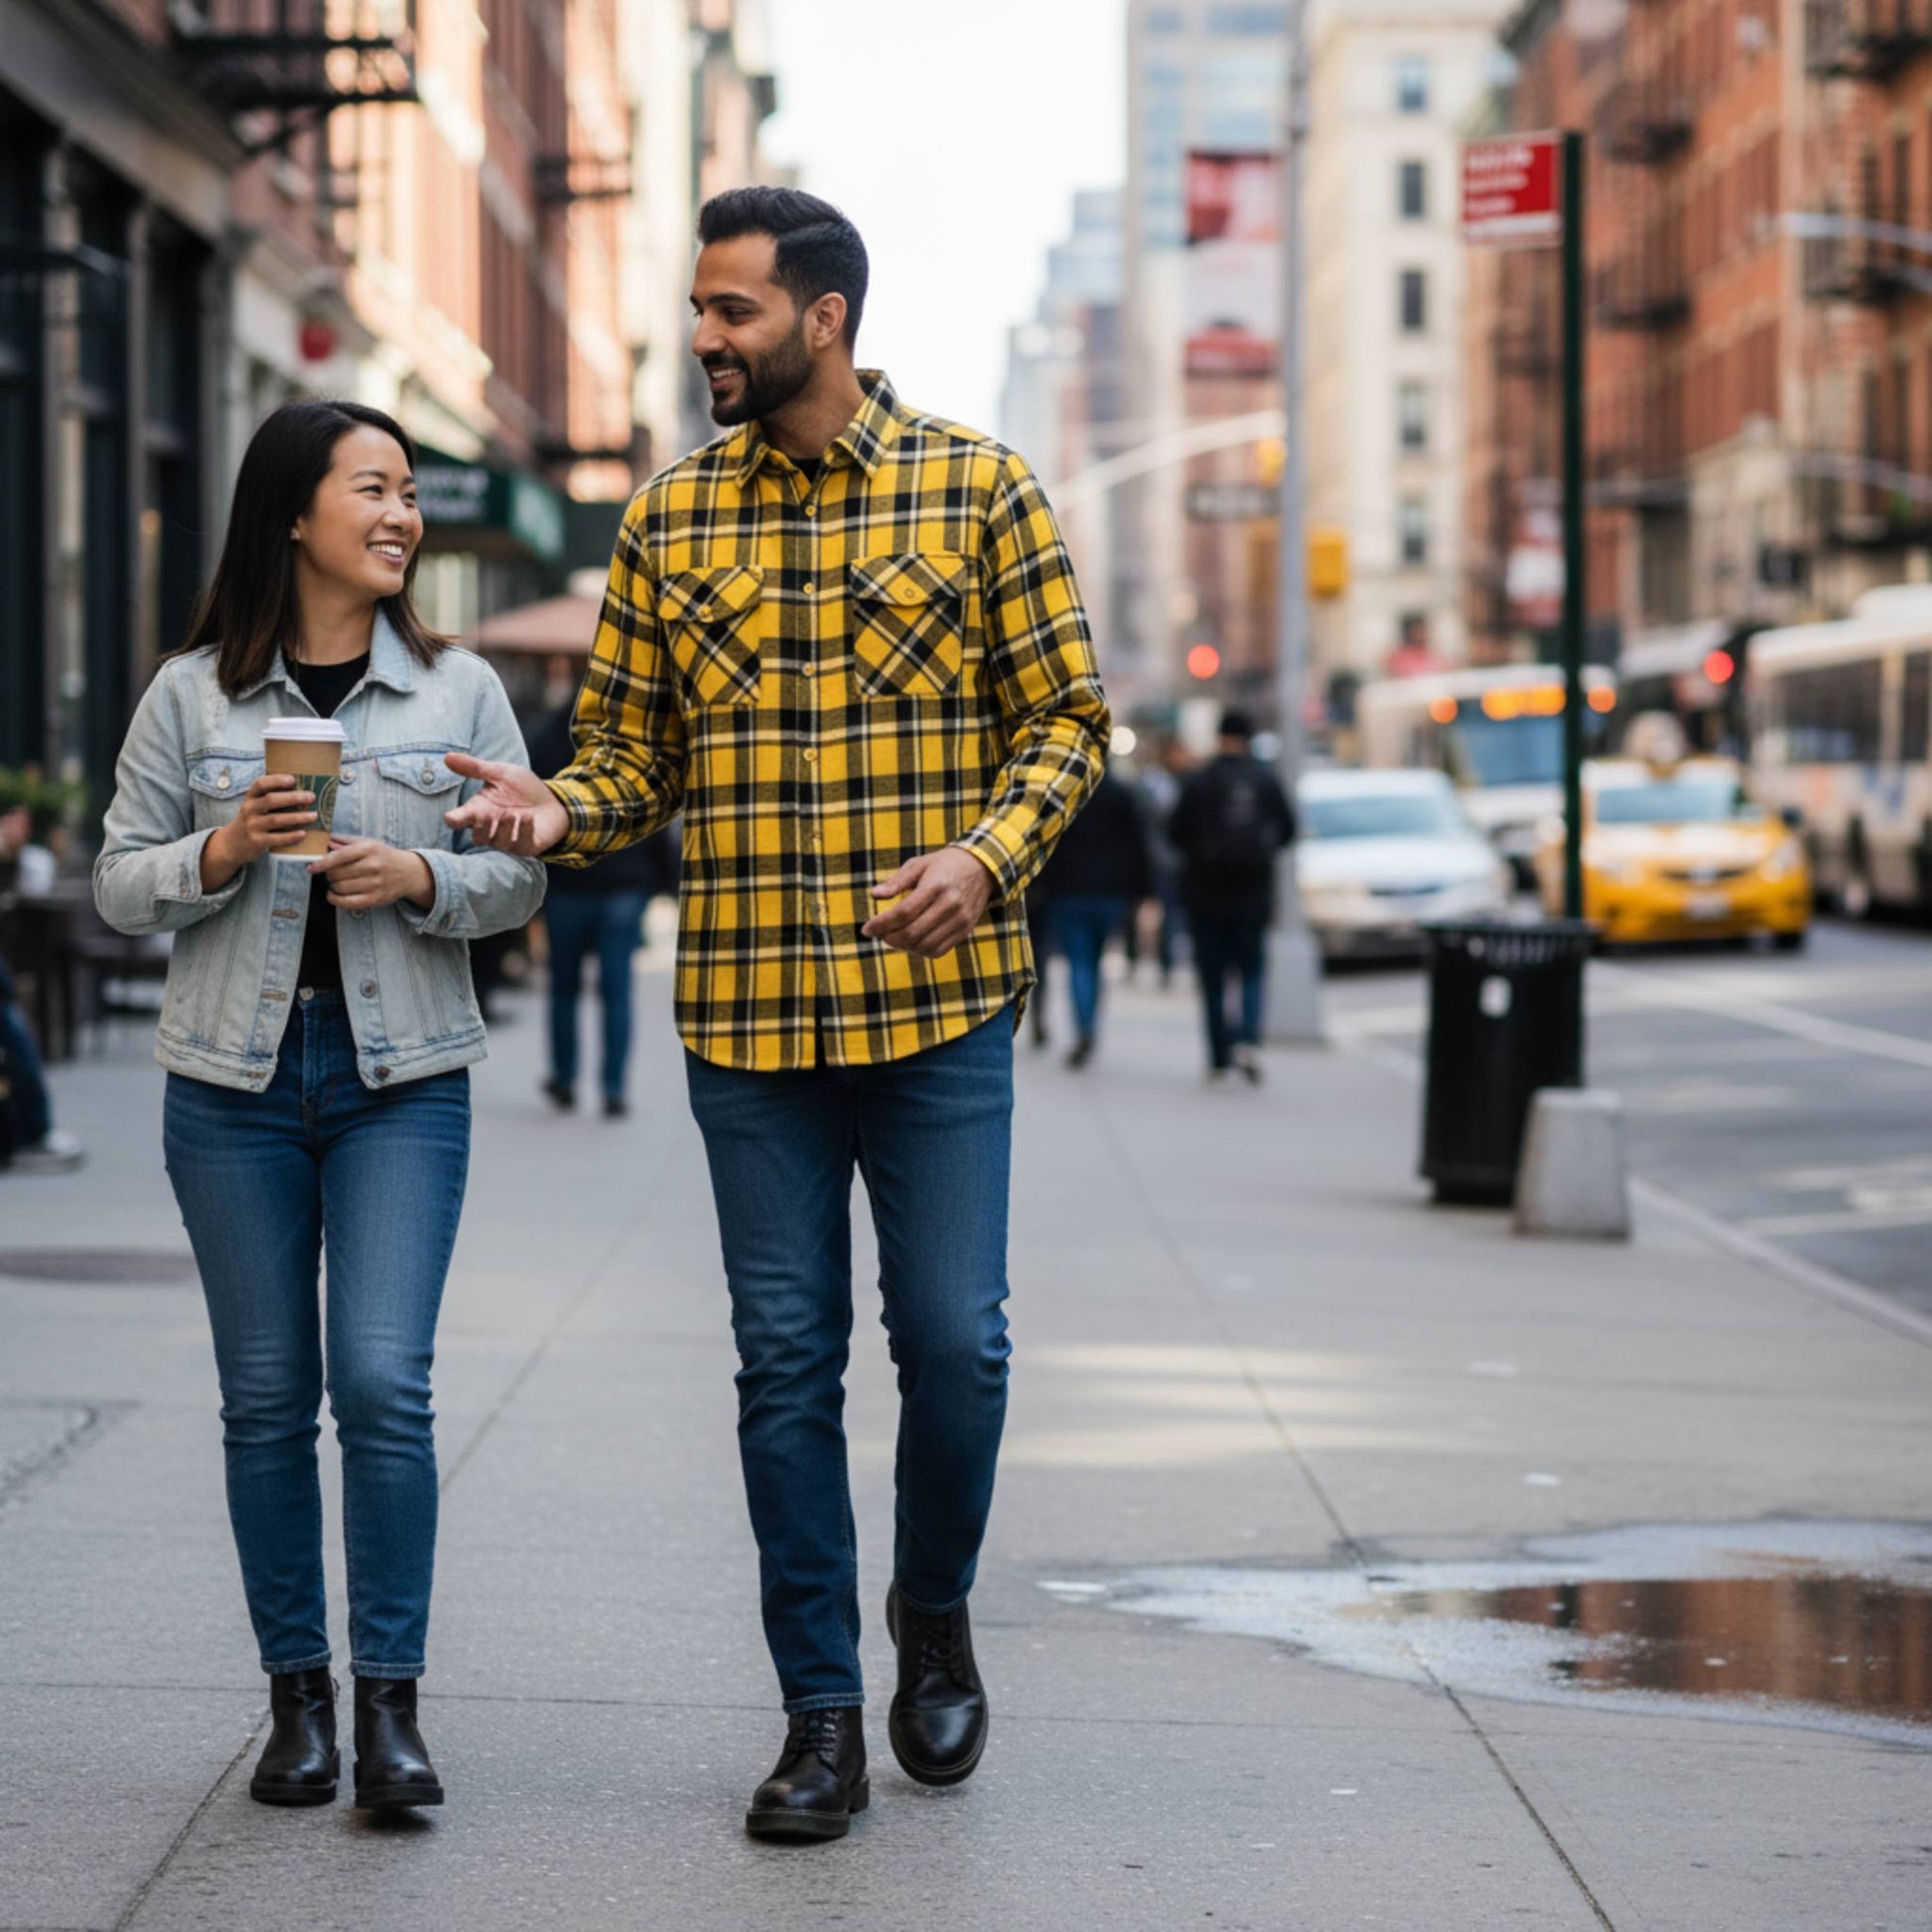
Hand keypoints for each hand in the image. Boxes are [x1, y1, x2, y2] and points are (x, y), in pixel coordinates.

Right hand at [205, 774, 316, 884]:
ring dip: (297, 817)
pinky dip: (291, 836)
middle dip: (292, 798)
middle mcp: (250, 809)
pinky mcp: (257, 841)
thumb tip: (303, 791)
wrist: (233, 844)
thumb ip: (271, 798)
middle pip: (271, 800)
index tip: (292, 779)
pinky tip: (303, 833)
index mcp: (251, 797)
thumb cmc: (253, 820)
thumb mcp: (255, 806)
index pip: (260, 784)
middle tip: (311, 797)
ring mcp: (252, 826)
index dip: (276, 780)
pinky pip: (276, 838)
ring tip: (313, 815)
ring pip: (276, 819)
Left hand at [309, 837, 434, 911]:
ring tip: (336, 882)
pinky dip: (335, 900)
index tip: (311, 867)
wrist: (409, 872)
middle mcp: (373, 866)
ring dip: (332, 886)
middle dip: (328, 874)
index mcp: (369, 849)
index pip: (339, 857)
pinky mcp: (376, 898)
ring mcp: (376, 884)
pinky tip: (333, 895)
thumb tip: (323, 842)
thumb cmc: (383, 855)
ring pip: (340, 888)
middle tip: (331, 873)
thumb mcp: (367, 842)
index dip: (321, 863)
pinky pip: (348, 903)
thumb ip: (344, 841)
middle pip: (337, 874)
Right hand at [442, 753, 568, 856]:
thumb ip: (475, 768)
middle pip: (477, 838)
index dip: (454, 820)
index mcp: (479, 810)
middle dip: (481, 829)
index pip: (460, 820)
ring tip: (513, 813)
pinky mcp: (525, 846)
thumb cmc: (522, 789)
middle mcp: (491, 828)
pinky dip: (523, 831)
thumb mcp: (499, 773)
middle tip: (488, 815)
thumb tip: (447, 756)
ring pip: (498, 843)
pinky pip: (520, 845)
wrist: (552, 801)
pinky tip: (528, 818)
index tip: (451, 818)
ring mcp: (508, 839)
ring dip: (504, 828)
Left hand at [863, 847, 995, 958]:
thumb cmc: (944, 864)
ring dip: (903, 946)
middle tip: (879, 934)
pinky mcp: (965, 930)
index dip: (881, 924)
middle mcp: (950, 904)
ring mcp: (960, 919)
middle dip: (889, 938)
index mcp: (935, 885)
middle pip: (912, 932)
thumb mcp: (919, 864)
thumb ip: (897, 881)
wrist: (982, 867)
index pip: (903, 912)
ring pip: (924, 945)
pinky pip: (939, 950)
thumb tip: (874, 894)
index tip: (866, 929)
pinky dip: (920, 951)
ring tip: (893, 938)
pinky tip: (911, 942)